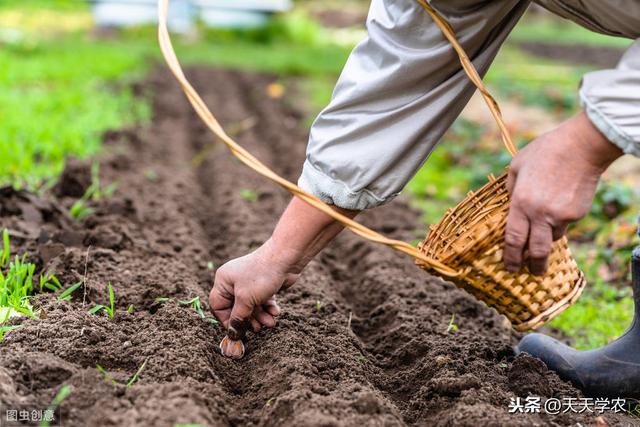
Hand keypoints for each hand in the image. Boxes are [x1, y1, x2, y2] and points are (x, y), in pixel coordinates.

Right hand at [210, 197, 356, 336]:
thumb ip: (238, 318)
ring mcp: (249, 283)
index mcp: (223, 281)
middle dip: (248, 319)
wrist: (286, 259)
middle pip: (236, 308)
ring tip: (270, 322)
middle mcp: (234, 281)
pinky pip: (262, 301)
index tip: (237, 330)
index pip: (218, 306)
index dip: (226, 320)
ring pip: (251, 307)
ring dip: (261, 316)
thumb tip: (233, 334)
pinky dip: (268, 308)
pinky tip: (276, 312)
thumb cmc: (261, 276)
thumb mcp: (246, 300)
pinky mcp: (263, 285)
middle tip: (257, 329)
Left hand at [504, 112, 621, 274]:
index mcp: (520, 203)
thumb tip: (509, 202)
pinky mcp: (577, 214)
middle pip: (535, 251)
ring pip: (552, 237)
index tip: (509, 267)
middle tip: (530, 273)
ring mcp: (561, 216)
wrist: (581, 147)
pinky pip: (565, 223)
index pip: (513, 239)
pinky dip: (560, 221)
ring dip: (546, 237)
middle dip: (532, 266)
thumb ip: (511, 188)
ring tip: (544, 225)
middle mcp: (540, 214)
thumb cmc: (545, 152)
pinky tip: (560, 204)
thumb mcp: (517, 166)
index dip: (510, 256)